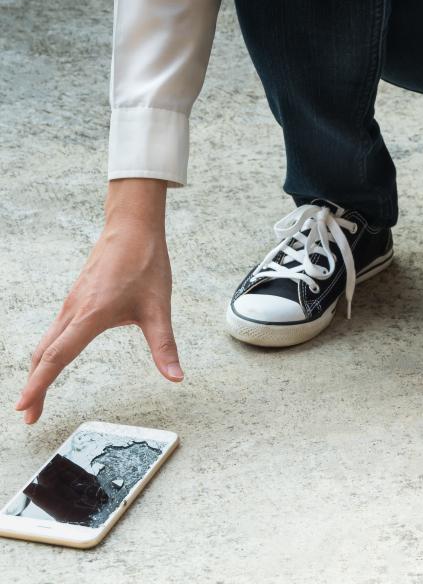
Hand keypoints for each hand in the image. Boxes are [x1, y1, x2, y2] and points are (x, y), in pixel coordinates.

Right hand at [15, 179, 183, 423]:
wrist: (132, 228)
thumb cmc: (144, 263)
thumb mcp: (158, 309)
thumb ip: (164, 346)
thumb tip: (176, 377)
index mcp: (90, 316)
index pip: (57, 357)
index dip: (39, 386)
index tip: (24, 409)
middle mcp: (74, 310)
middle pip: (44, 354)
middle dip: (34, 386)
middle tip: (30, 414)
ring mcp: (72, 302)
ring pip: (47, 341)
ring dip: (39, 369)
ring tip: (37, 392)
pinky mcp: (77, 296)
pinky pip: (55, 329)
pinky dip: (48, 351)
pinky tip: (55, 358)